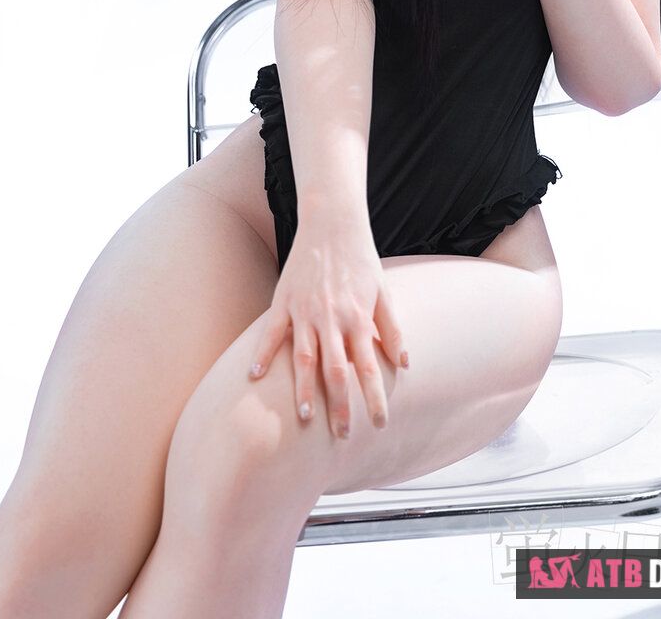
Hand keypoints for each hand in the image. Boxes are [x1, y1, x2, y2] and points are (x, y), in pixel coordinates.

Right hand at [247, 222, 408, 439]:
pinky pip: (272, 331)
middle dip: (340, 406)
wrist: (332, 224)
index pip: (369, 368)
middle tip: (341, 435)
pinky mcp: (284, 300)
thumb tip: (404, 364)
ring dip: (304, 389)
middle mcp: (332, 318)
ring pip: (303, 357)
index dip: (375, 398)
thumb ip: (392, 329)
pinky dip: (263, 353)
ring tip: (304, 417)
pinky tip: (256, 376)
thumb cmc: (361, 259)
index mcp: (359, 317)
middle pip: (336, 371)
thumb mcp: (384, 292)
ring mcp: (305, 310)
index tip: (380, 424)